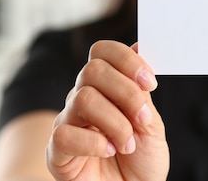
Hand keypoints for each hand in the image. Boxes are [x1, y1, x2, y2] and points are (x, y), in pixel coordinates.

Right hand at [46, 40, 168, 180]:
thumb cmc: (142, 161)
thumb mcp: (150, 122)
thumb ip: (141, 90)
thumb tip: (140, 46)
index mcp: (106, 87)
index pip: (102, 52)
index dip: (126, 60)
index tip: (150, 81)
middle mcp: (83, 99)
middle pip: (92, 70)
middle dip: (126, 92)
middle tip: (143, 118)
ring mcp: (68, 123)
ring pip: (83, 98)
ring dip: (115, 123)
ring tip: (128, 145)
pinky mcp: (57, 151)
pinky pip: (65, 134)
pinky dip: (95, 143)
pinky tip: (110, 152)